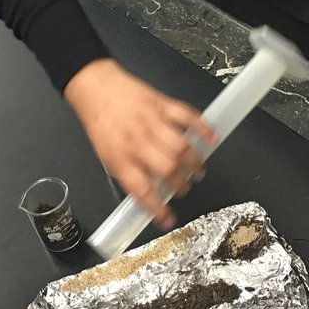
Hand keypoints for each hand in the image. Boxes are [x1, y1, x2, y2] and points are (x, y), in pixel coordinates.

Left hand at [64, 59, 215, 229]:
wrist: (96, 88)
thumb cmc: (101, 124)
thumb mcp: (106, 156)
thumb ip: (128, 173)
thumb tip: (149, 195)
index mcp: (120, 158)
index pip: (142, 190)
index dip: (158, 209)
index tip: (168, 220)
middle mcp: (137, 142)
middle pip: (168, 170)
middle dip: (181, 186)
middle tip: (184, 188)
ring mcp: (152, 122)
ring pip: (182, 148)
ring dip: (195, 164)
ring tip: (198, 172)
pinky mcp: (163, 104)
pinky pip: (188, 117)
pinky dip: (203, 129)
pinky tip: (212, 140)